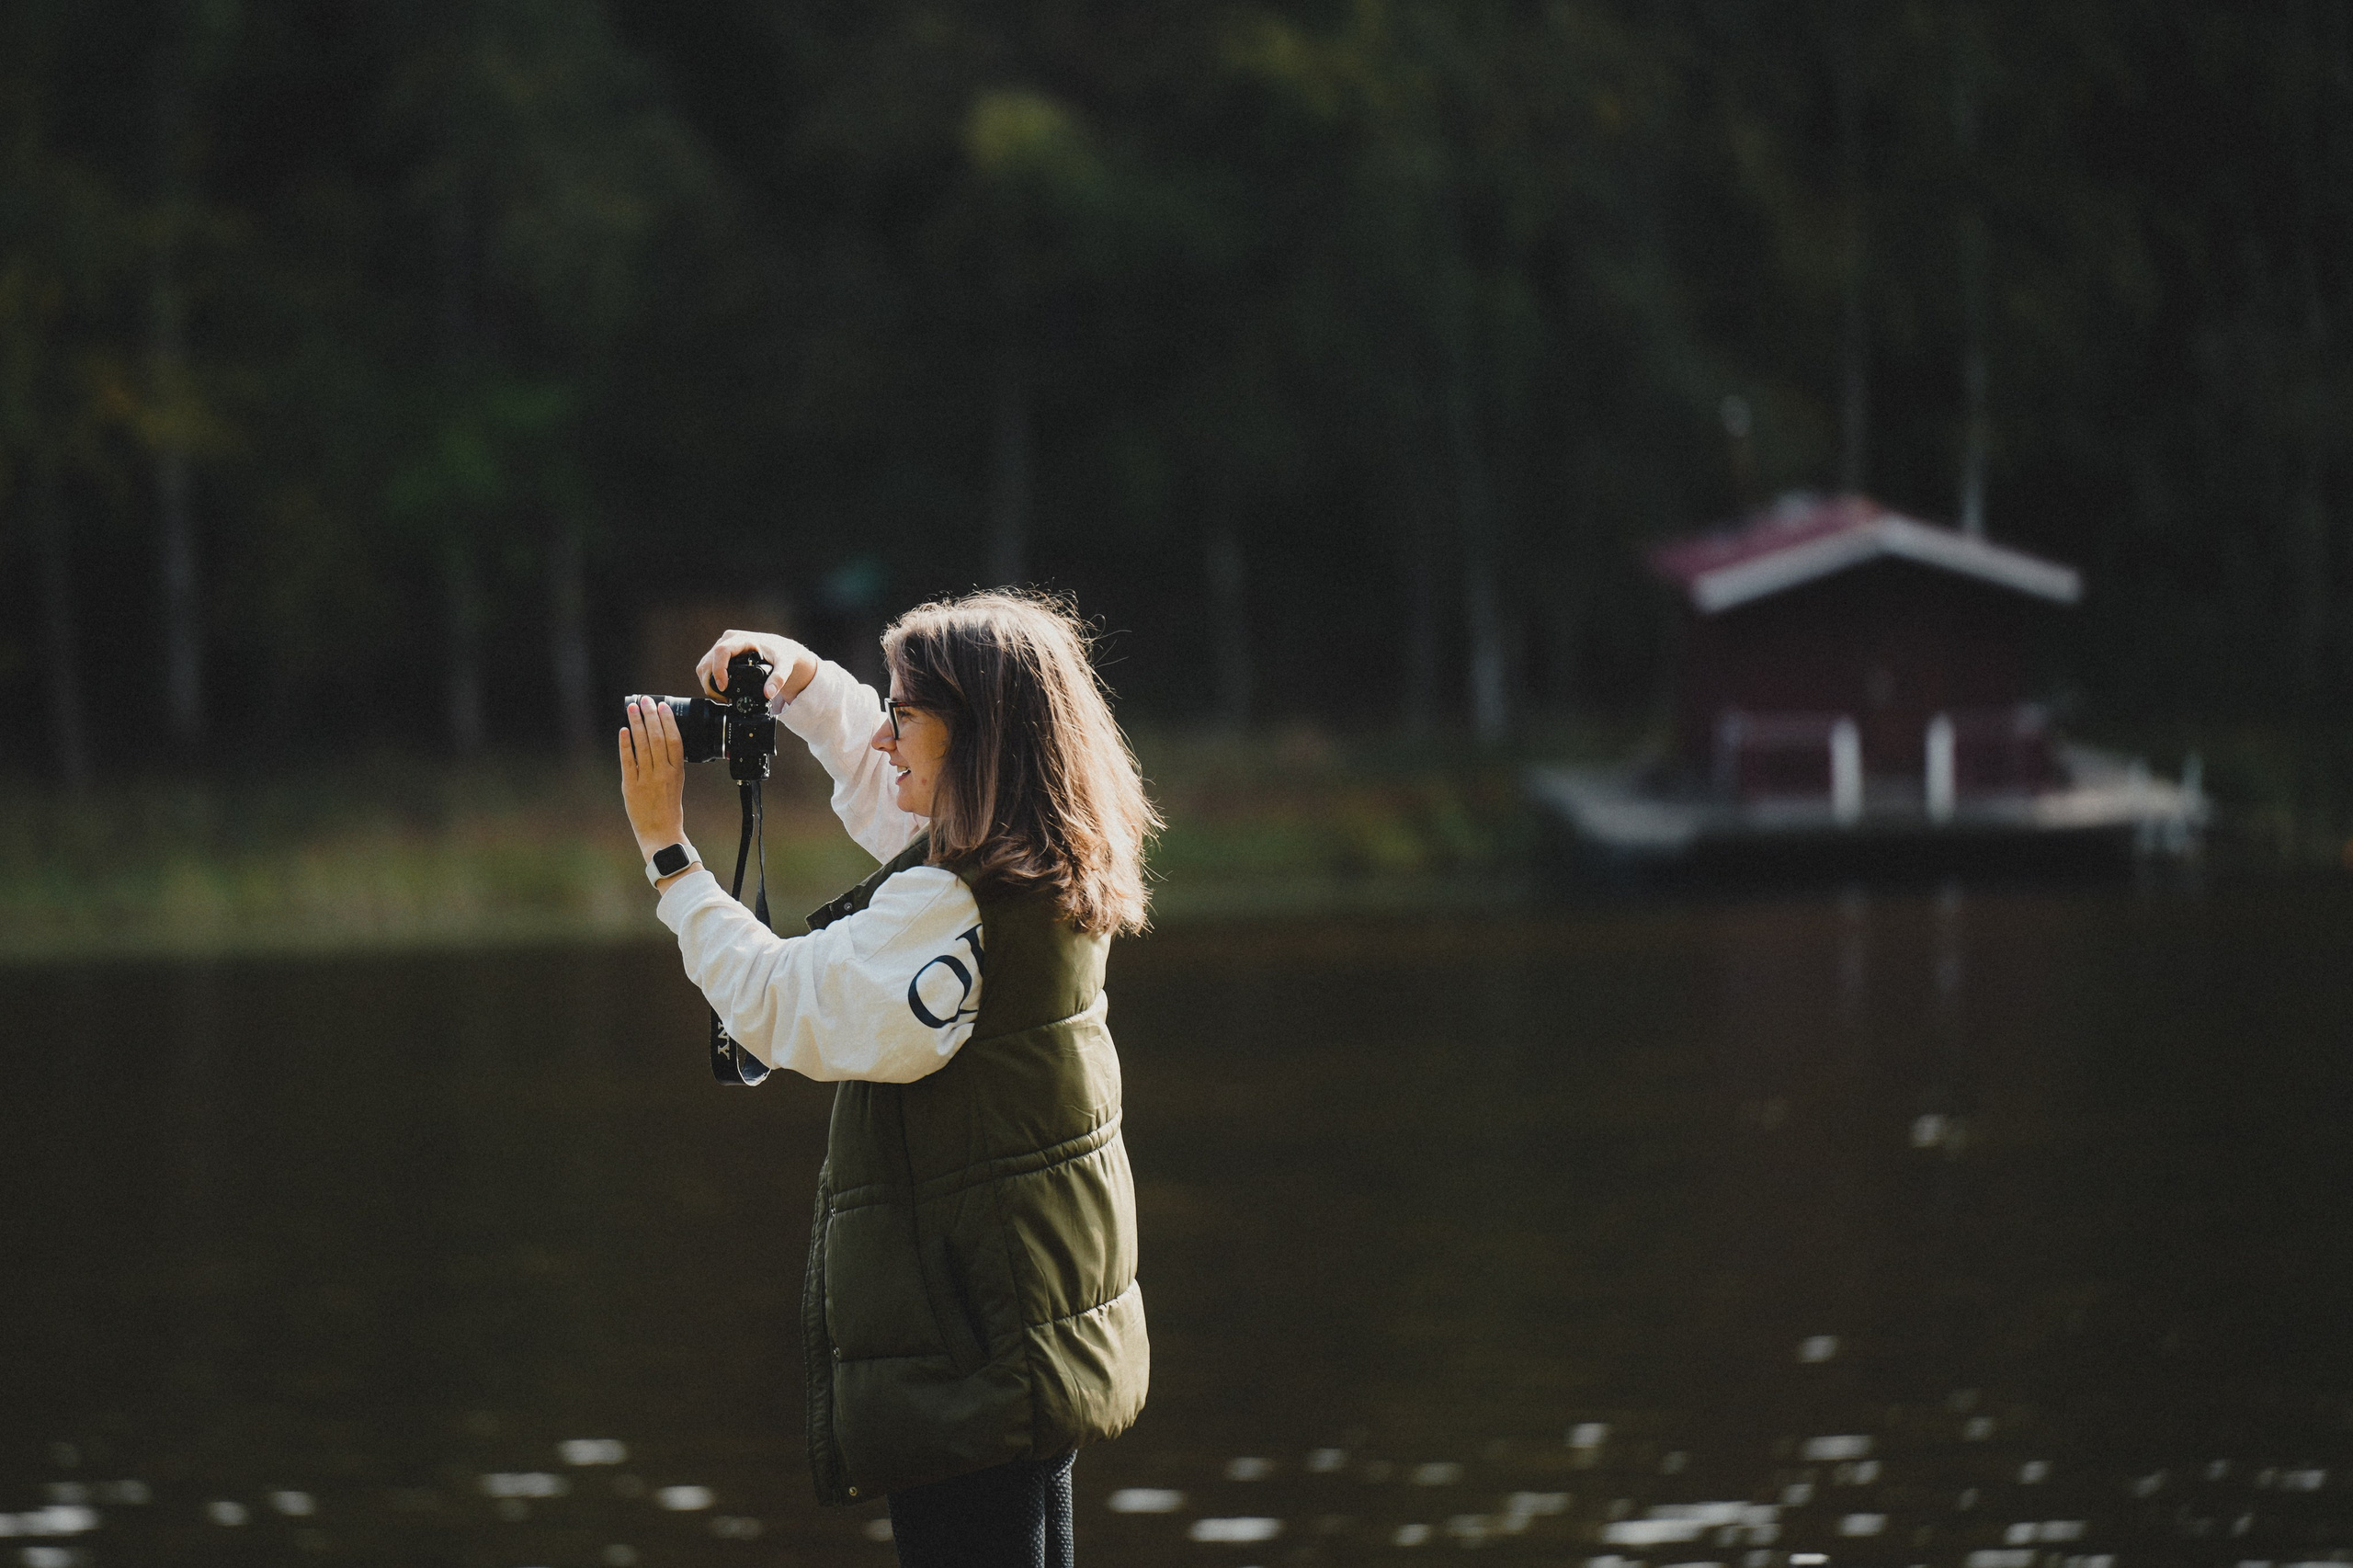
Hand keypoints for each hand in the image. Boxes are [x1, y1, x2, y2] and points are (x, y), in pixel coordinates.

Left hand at [619, 697, 688, 862]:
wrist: (661, 834)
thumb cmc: (669, 810)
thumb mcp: (676, 783)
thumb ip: (668, 764)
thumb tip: (659, 740)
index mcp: (677, 772)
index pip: (674, 740)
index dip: (667, 721)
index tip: (661, 706)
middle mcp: (663, 773)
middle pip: (657, 738)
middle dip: (650, 716)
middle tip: (644, 700)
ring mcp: (647, 780)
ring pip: (642, 746)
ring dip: (637, 724)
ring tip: (632, 709)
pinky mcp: (631, 787)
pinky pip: (628, 761)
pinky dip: (625, 745)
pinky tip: (624, 731)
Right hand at [696, 630, 818, 705]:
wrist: (780, 648)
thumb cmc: (781, 655)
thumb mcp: (784, 666)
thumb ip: (778, 679)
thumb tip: (768, 693)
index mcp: (743, 640)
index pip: (722, 651)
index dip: (719, 670)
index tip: (723, 687)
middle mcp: (729, 640)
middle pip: (708, 661)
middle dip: (710, 682)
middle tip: (722, 699)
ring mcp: (723, 645)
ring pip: (704, 665)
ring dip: (707, 682)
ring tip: (721, 697)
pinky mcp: (720, 653)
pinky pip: (707, 666)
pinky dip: (709, 679)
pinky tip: (720, 690)